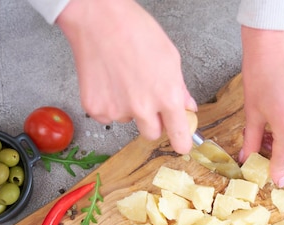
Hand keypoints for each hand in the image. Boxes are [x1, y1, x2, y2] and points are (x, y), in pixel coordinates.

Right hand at [56, 0, 196, 153]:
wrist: (98, 19)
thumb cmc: (135, 30)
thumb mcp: (170, 57)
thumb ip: (180, 88)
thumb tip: (186, 106)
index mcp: (167, 96)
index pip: (179, 136)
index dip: (181, 142)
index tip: (181, 144)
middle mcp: (143, 108)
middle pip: (152, 134)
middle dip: (152, 123)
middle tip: (147, 100)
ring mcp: (118, 111)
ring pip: (128, 121)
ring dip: (128, 108)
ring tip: (124, 79)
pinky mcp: (96, 109)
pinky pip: (107, 116)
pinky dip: (108, 103)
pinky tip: (109, 81)